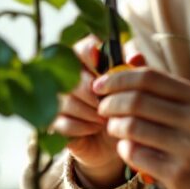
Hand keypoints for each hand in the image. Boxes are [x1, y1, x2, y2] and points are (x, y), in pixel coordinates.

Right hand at [51, 35, 144, 188]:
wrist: (114, 141)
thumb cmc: (123, 107)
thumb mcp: (134, 89)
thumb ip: (136, 71)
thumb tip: (135, 58)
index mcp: (87, 61)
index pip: (82, 48)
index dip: (90, 54)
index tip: (101, 66)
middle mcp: (67, 76)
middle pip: (72, 78)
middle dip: (93, 94)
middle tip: (108, 104)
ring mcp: (57, 98)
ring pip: (66, 101)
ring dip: (89, 112)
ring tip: (105, 120)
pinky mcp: (53, 121)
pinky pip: (62, 122)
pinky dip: (82, 127)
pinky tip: (94, 129)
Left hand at [93, 68, 189, 188]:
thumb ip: (172, 89)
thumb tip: (129, 64)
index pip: (149, 78)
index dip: (118, 78)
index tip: (101, 84)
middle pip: (137, 101)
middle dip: (110, 102)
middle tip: (102, 106)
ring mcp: (189, 149)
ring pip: (133, 129)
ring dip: (114, 126)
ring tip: (113, 126)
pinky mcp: (180, 175)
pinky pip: (138, 156)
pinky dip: (125, 148)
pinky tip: (126, 146)